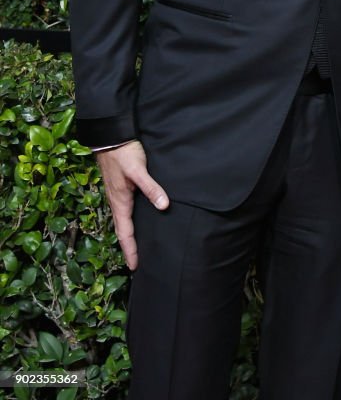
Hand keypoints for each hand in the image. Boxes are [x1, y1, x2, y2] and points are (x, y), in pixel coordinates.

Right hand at [96, 140, 168, 269]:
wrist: (111, 137)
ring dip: (129, 235)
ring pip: (124, 220)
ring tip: (138, 246)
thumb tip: (164, 206)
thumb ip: (151, 188)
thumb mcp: (138, 171)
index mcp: (120, 202)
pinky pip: (125, 210)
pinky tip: (139, 219)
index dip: (130, 250)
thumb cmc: (123, 154)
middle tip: (137, 263)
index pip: (125, 233)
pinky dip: (130, 221)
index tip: (135, 267)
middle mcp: (117, 201)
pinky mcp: (122, 186)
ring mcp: (118, 194)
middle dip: (129, 247)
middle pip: (123, 230)